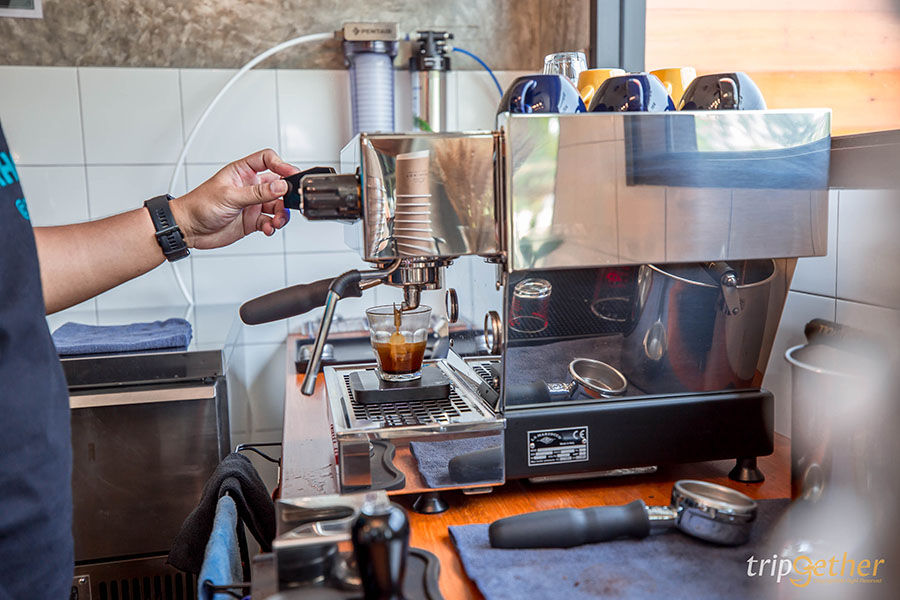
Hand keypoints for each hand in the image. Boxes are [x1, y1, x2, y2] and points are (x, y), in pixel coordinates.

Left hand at [170, 148, 299, 249]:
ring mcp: (252, 204)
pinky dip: (272, 226)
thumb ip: (257, 193)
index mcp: (242, 172)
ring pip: (277, 206)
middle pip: (278, 186)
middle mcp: (249, 186)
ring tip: (277, 221)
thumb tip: (280, 187)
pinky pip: (270, 222)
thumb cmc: (199, 205)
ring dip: (281, 214)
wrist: (188, 229)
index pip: (267, 160)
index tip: (291, 175)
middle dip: (286, 195)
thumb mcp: (230, 196)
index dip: (281, 165)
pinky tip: (267, 228)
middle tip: (287, 203)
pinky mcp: (252, 221)